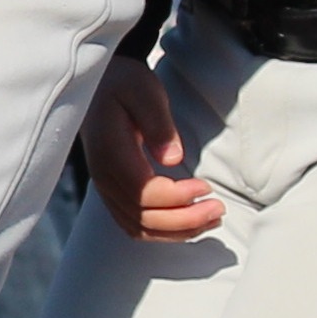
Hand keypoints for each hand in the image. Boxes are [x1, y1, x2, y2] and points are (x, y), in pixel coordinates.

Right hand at [80, 56, 223, 241]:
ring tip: (211, 218)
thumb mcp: (143, 91)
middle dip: (185, 220)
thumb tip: (173, 158)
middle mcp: (105, 178)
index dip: (178, 197)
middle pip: (144, 218)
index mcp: (111, 154)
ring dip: (177, 231)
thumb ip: (158, 124)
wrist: (98, 85)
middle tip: (218, 208)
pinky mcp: (113, 193)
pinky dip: (163, 232)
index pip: (145, 193)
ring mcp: (106, 189)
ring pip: (139, 228)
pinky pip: (134, 225)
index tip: (206, 187)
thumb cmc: (123, 85)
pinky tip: (188, 223)